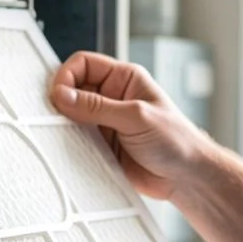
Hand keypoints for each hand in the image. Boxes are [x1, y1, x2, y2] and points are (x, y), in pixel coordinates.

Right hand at [50, 51, 214, 199]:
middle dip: (62, 101)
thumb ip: (97, 106)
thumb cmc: (177, 141)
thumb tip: (63, 95)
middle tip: (55, 116)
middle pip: (73, 89)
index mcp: (124, 79)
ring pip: (72, 116)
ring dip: (65, 124)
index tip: (58, 95)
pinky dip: (70, 144)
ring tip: (65, 133)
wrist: (186, 178)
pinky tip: (73, 149)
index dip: (66, 75)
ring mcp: (105, 122)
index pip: (84, 64)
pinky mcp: (101, 146)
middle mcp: (112, 97)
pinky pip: (77, 140)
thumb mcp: (136, 117)